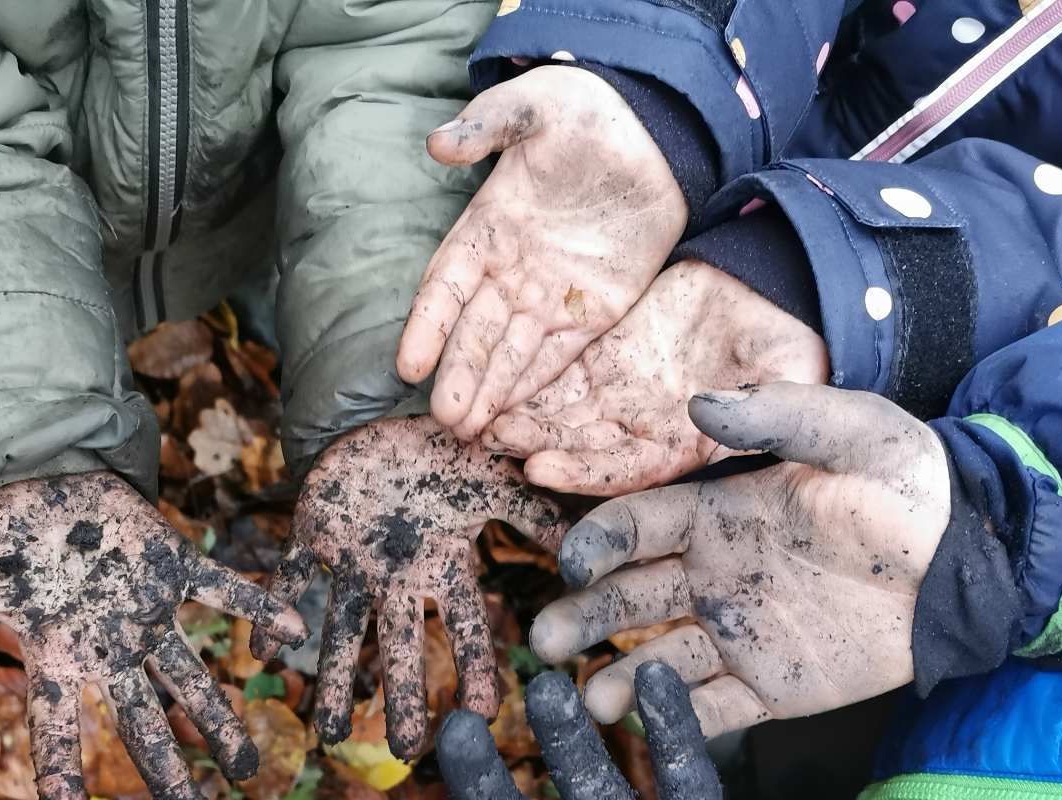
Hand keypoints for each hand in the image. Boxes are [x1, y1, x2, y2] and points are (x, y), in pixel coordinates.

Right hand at [0, 474, 306, 799]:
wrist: (34, 480)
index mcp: (57, 655)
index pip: (56, 727)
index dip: (60, 775)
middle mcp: (108, 648)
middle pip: (142, 725)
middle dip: (169, 777)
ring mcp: (145, 613)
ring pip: (190, 676)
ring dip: (220, 717)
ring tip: (253, 765)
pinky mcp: (173, 566)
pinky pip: (222, 591)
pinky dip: (257, 605)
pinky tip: (299, 630)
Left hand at [253, 417, 564, 757]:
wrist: (387, 407)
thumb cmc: (448, 446)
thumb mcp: (496, 478)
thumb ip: (535, 514)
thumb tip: (587, 547)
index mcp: (442, 565)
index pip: (462, 627)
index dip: (471, 668)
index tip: (477, 716)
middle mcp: (399, 575)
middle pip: (402, 645)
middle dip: (404, 696)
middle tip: (404, 750)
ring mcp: (354, 560)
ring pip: (344, 629)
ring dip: (337, 680)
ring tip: (329, 735)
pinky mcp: (314, 533)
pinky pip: (290, 577)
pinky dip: (275, 611)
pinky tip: (263, 652)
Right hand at [397, 66, 685, 441]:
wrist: (653, 128)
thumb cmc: (582, 112)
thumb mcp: (532, 107)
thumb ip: (487, 126)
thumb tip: (439, 143)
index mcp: (486, 227)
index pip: (445, 285)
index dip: (427, 326)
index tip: (408, 364)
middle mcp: (511, 270)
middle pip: (477, 331)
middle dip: (460, 374)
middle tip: (443, 418)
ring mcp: (552, 292)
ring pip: (514, 351)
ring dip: (492, 390)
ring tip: (470, 430)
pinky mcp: (595, 308)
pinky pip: (562, 352)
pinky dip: (539, 381)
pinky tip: (518, 412)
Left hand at [489, 261, 829, 493]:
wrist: (772, 291)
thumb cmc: (792, 339)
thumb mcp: (791, 372)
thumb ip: (765, 405)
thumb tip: (720, 420)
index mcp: (687, 447)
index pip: (627, 470)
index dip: (582, 472)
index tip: (540, 469)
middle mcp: (645, 432)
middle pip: (580, 447)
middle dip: (534, 446)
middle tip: (488, 444)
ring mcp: (621, 397)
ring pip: (562, 415)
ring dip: (520, 419)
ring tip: (475, 418)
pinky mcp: (605, 360)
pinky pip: (559, 374)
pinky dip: (527, 381)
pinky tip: (490, 382)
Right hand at [530, 382, 949, 734]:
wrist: (973, 562)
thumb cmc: (911, 486)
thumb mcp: (853, 434)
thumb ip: (778, 417)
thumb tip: (699, 402)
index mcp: (717, 516)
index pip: (636, 528)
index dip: (597, 543)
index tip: (573, 562)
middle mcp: (713, 577)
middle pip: (628, 599)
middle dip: (582, 619)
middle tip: (548, 643)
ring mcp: (738, 635)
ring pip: (659, 661)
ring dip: (617, 680)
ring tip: (586, 700)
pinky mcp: (772, 687)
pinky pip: (714, 709)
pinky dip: (679, 719)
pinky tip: (646, 725)